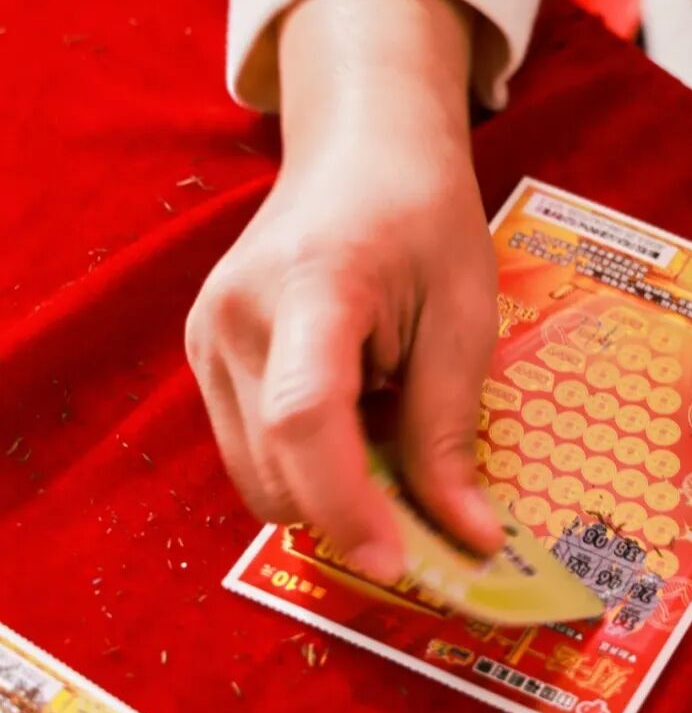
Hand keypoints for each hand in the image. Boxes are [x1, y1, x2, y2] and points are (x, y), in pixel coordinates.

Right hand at [185, 0, 503, 579]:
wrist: (360, 150)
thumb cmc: (424, 218)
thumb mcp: (465, 317)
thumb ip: (450, 431)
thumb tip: (469, 540)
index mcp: (312, 285)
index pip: (305, 417)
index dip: (347, 505)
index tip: (399, 563)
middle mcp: (234, 315)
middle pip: (275, 467)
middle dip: (350, 512)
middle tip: (428, 508)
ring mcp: (205, 336)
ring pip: (256, 476)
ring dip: (326, 490)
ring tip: (387, 429)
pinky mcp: (201, 354)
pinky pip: (248, 450)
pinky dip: (303, 465)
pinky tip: (352, 414)